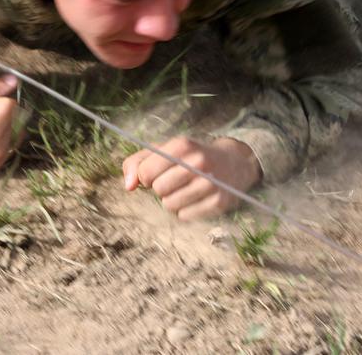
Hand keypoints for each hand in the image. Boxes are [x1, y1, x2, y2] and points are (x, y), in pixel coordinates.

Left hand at [122, 136, 261, 219]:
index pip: (145, 172)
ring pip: (170, 205)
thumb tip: (128, 186)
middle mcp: (198, 163)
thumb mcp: (164, 150)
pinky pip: (185, 216)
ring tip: (184, 189)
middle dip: (160, 188)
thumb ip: (137, 162)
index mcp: (181, 145)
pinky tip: (195, 198)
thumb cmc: (190, 156)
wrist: (233, 162)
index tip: (154, 174)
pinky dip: (185, 211)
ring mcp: (210, 183)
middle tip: (172, 181)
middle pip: (158, 189)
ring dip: (171, 201)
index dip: (145, 177)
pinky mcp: (219, 202)